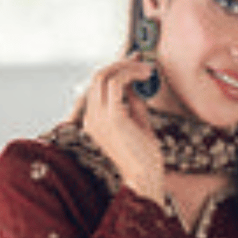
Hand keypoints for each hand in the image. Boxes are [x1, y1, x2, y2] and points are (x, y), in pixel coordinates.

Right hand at [82, 58, 164, 205]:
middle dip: (120, 63)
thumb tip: (136, 79)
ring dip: (127, 66)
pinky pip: (117, 82)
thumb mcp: (136, 121)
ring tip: (147, 69)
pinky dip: (131, 73)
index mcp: (93, 121)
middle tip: (141, 59)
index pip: (97, 86)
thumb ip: (132, 100)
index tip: (133, 60)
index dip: (115, 68)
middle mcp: (91, 118)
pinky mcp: (112, 117)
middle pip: (97, 76)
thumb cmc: (143, 156)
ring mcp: (98, 118)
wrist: (145, 177)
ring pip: (104, 75)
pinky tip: (146, 74)